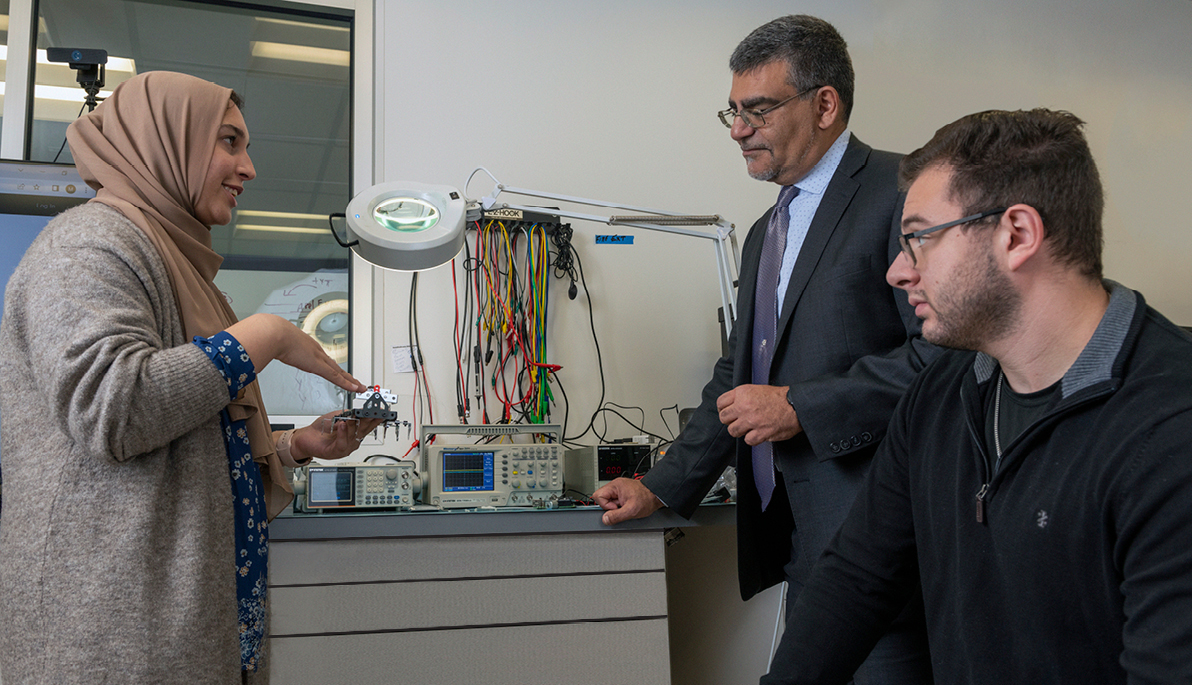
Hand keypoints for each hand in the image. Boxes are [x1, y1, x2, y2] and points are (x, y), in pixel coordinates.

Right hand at [225, 313, 365, 394]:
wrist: (273, 332)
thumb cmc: (272, 336)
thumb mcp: (275, 344)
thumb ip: (273, 350)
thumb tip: (265, 351)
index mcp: (307, 347)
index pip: (323, 360)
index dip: (333, 368)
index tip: (339, 373)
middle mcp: (316, 352)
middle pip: (335, 367)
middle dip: (346, 375)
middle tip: (356, 382)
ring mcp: (318, 358)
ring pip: (339, 372)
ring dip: (350, 380)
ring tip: (359, 387)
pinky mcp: (318, 365)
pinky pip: (336, 376)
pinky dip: (346, 383)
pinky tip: (355, 388)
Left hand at [290, 410, 385, 462]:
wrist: (305, 438)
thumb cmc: (320, 429)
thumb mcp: (337, 416)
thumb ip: (348, 414)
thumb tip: (359, 409)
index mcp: (354, 432)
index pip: (368, 425)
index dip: (376, 418)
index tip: (381, 412)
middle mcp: (352, 441)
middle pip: (364, 430)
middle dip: (369, 420)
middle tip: (372, 412)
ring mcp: (345, 447)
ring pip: (354, 437)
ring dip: (352, 426)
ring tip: (350, 418)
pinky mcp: (336, 452)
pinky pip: (343, 444)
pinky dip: (342, 434)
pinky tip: (341, 426)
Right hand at [592, 477, 663, 524]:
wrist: (656, 495)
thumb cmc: (647, 499)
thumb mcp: (631, 510)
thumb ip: (616, 516)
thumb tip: (605, 519)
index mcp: (615, 485)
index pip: (598, 495)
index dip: (605, 505)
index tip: (615, 508)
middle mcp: (616, 486)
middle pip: (602, 499)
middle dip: (610, 507)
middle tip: (621, 508)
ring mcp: (619, 489)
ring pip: (608, 501)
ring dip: (616, 507)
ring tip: (626, 507)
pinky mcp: (622, 494)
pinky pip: (614, 502)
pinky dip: (619, 507)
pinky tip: (627, 507)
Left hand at [716, 384, 801, 445]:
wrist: (795, 405)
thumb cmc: (780, 397)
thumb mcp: (757, 388)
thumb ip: (743, 396)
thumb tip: (732, 404)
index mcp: (743, 393)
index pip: (721, 402)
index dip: (723, 408)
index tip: (727, 411)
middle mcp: (744, 407)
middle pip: (724, 418)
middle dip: (730, 420)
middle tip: (737, 421)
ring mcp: (751, 421)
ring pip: (733, 431)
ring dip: (739, 431)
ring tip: (747, 428)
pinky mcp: (760, 433)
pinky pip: (747, 440)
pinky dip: (752, 439)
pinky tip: (757, 433)